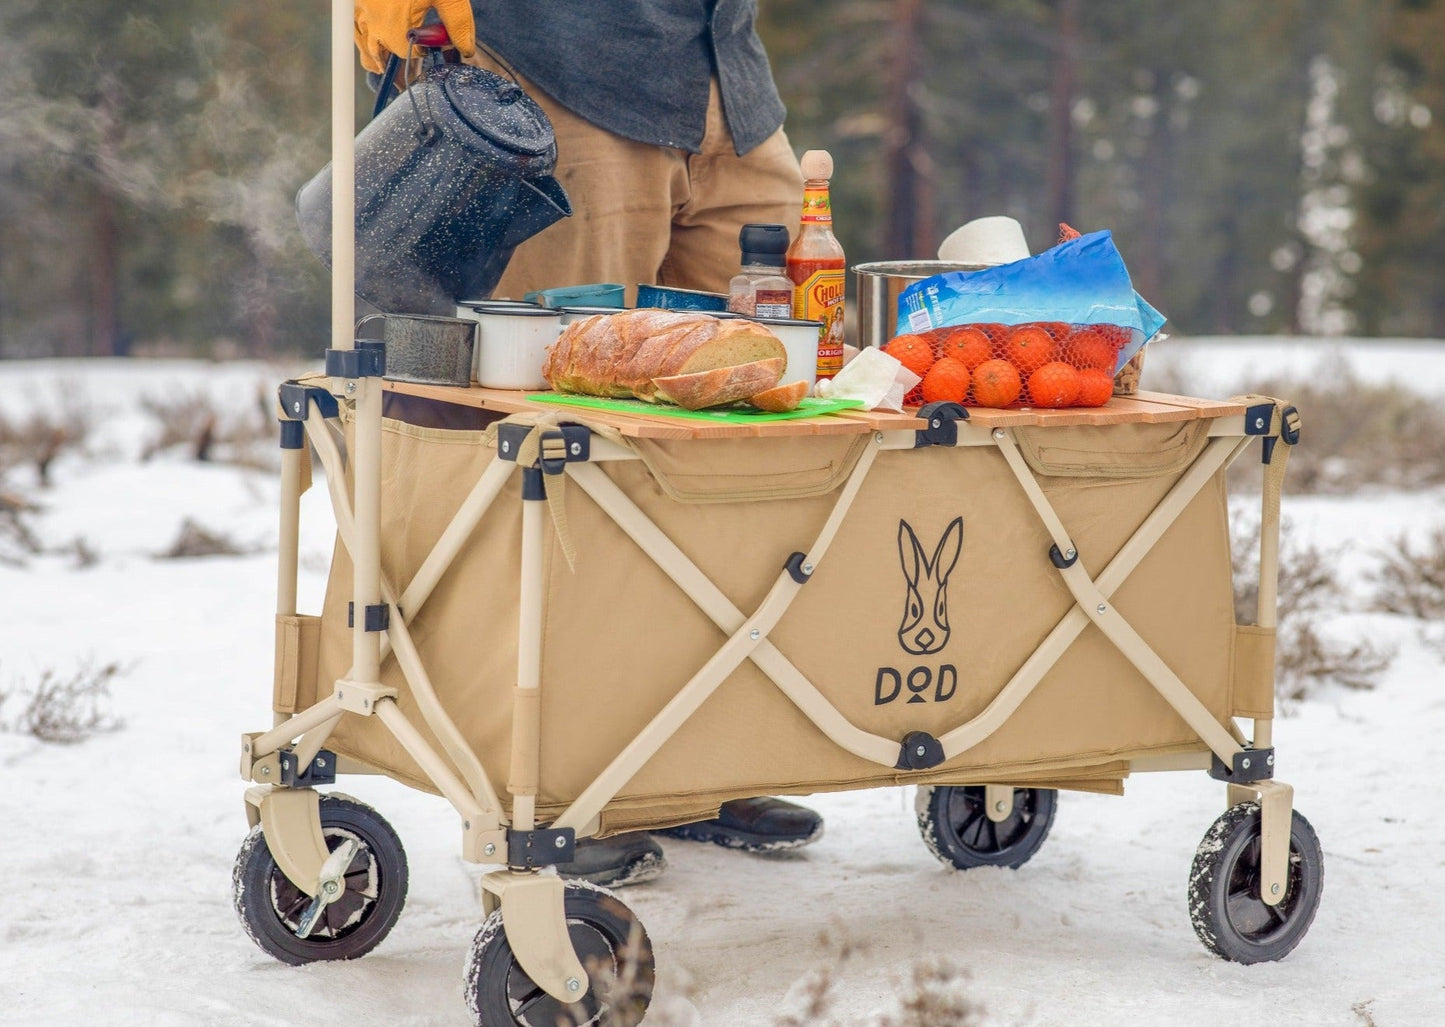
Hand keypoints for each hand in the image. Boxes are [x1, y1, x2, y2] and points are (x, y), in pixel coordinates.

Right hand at [353, 0, 475, 74]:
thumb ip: (457, 24)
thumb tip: (466, 50)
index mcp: (396, 29)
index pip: (409, 59)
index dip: (422, 59)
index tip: (433, 55)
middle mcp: (373, 25)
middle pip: (379, 59)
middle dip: (393, 68)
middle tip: (405, 76)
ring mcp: (360, 12)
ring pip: (362, 45)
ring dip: (374, 56)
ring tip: (386, 65)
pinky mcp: (355, 1)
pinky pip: (354, 25)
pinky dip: (362, 35)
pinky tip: (372, 38)